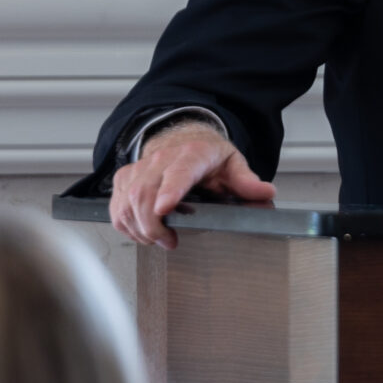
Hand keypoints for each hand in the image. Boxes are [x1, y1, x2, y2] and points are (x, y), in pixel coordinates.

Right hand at [107, 121, 275, 247]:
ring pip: (127, 202)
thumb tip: (266, 193)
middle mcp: (162, 159)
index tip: (164, 209)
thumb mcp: (233, 164)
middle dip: (152, 226)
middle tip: (169, 241)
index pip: (178, 173)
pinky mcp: (125, 178)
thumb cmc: (208, 157)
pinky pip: (116, 207)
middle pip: (144, 194)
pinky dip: (125, 225)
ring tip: (159, 239)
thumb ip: (247, 181)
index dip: (169, 191)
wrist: (184, 140)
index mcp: (192, 155)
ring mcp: (140, 168)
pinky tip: (141, 231)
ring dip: (139, 229)